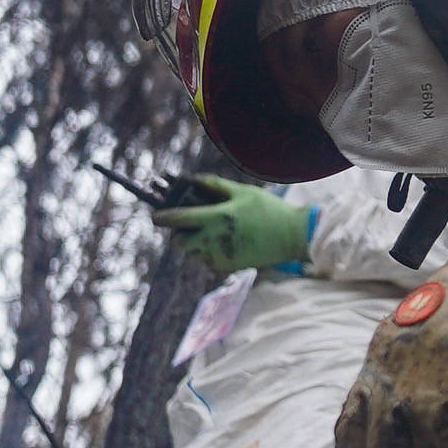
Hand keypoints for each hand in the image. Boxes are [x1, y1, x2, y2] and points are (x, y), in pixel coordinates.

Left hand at [153, 174, 309, 276]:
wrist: (292, 236)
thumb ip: (215, 185)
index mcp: (218, 217)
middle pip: (180, 242)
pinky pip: (207, 261)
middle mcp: (216, 239)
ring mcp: (221, 256)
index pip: (180, 218)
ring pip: (193, 253)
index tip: (155, 216)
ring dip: (194, 243)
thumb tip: (192, 180)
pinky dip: (208, 253)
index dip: (163, 217)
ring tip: (210, 232)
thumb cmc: (269, 210)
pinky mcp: (228, 267)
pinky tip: (222, 243)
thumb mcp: (243, 191)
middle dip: (179, 234)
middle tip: (188, 225)